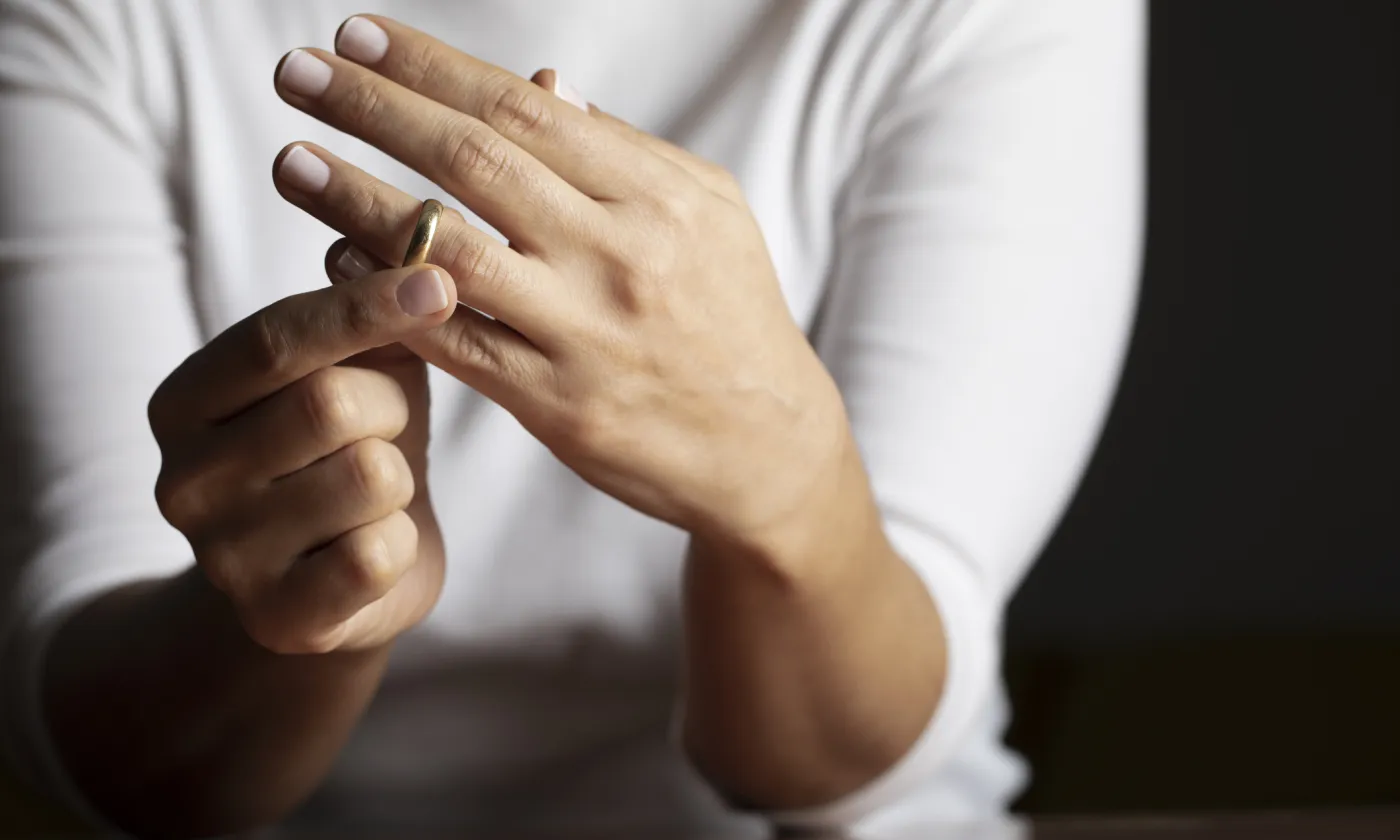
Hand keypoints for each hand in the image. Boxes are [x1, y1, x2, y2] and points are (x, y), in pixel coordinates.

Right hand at [149, 262, 457, 652]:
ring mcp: (223, 557)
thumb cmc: (350, 450)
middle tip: (388, 423)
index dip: (363, 307)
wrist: (339, 582)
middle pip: (329, 403)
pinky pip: (379, 554)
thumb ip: (365, 311)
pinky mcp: (279, 619)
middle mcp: (183, 479)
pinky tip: (376, 545)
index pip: (275, 339)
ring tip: (378, 490)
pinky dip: (401, 542)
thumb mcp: (354, 371)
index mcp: (185, 401)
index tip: (439, 281)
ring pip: (367, 476)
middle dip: (390, 406)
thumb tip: (404, 230)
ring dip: (400, 476)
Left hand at [271, 17, 850, 551]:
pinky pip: (452, 343)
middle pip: (476, 164)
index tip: (357, 35)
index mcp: (657, 197)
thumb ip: (624, 152)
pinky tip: (335, 262)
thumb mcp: (709, 214)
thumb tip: (542, 88)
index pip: (524, 111)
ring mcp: (584, 333)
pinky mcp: (557, 405)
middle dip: (376, 109)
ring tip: (291, 160)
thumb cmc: (734, 316)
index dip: (432, 67)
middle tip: (296, 72)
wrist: (767, 447)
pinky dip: (387, 299)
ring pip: (448, 254)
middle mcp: (619, 256)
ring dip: (356, 201)